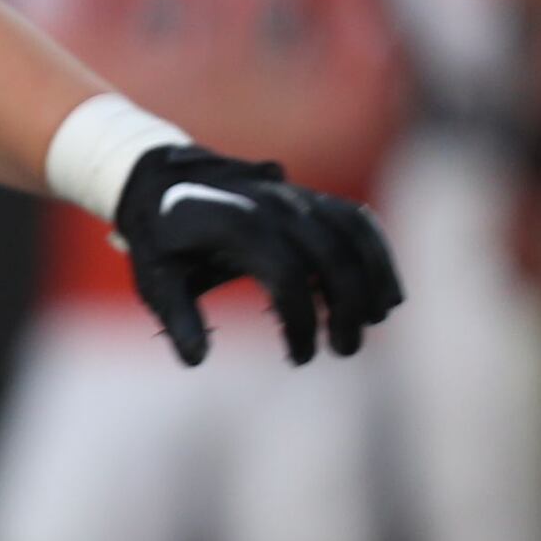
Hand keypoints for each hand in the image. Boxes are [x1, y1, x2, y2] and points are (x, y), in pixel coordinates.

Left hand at [113, 146, 402, 365]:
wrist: (160, 181)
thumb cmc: (159, 239)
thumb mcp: (154, 277)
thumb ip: (177, 316)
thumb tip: (197, 359)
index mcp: (233, 223)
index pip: (287, 274)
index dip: (301, 320)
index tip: (299, 357)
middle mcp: (271, 204)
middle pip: (330, 255)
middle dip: (347, 306)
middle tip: (345, 349)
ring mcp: (294, 197)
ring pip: (352, 234)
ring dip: (372, 280)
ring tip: (373, 322)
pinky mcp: (308, 198)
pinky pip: (356, 220)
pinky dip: (377, 254)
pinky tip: (386, 293)